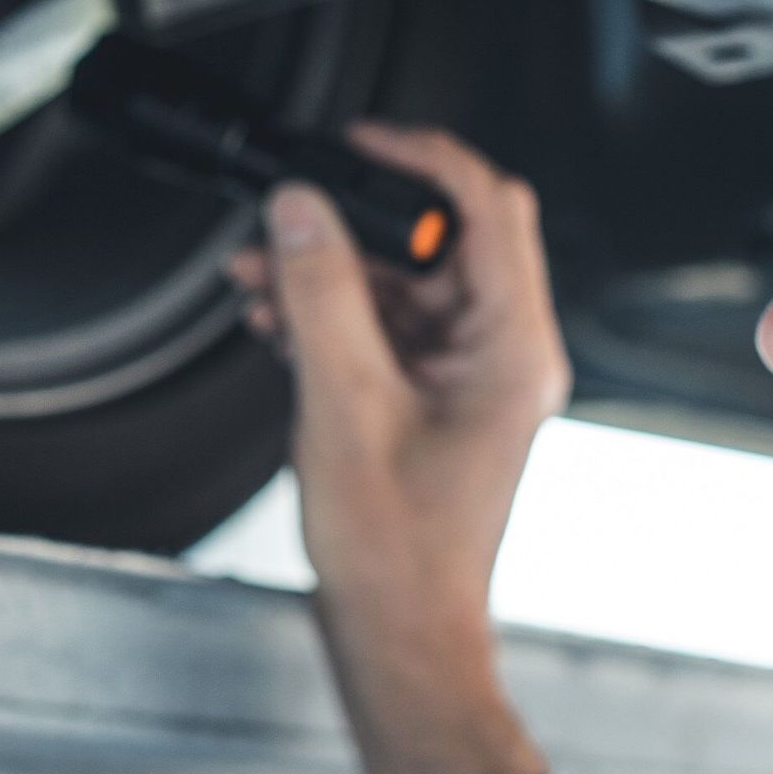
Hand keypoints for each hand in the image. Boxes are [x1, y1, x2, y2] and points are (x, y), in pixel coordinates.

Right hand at [232, 124, 569, 625]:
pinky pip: (388, 329)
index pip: (488, 207)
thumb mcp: (344, 403)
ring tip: (259, 273)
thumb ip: (321, 294)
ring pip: (405, 284)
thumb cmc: (397, 552)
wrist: (398, 631)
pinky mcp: (436, 400)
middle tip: (289, 216)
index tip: (359, 141)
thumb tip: (304, 209)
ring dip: (331, 272)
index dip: (423, 157)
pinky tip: (276, 317)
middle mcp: (505, 356)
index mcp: (513, 349)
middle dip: (355, 224)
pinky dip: (333, 315)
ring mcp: (472, 379)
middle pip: (440, 241)